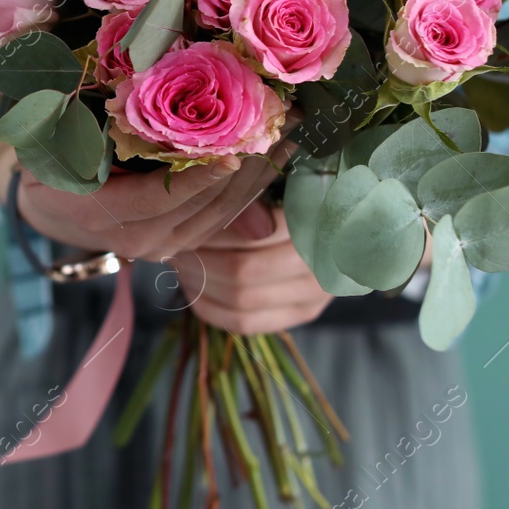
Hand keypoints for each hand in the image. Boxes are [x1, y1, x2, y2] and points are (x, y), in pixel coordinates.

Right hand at [14, 146, 291, 261]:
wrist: (49, 204)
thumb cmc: (55, 162)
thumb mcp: (69, 147)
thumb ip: (113, 140)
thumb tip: (170, 145)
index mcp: (101, 213)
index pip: (159, 196)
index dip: (199, 174)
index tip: (238, 144)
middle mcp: (137, 238)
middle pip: (203, 205)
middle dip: (247, 163)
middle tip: (285, 117)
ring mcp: (162, 246)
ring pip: (222, 213)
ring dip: (260, 175)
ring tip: (292, 132)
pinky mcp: (181, 245)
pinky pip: (222, 219)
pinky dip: (251, 189)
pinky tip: (275, 159)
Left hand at [169, 203, 333, 335]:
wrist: (332, 226)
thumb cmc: (292, 196)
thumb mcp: (275, 185)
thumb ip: (252, 197)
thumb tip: (238, 214)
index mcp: (320, 224)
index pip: (256, 234)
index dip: (215, 231)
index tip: (189, 221)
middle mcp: (324, 264)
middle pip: (243, 271)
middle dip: (201, 259)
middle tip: (177, 245)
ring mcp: (315, 295)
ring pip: (241, 300)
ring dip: (201, 283)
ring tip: (182, 263)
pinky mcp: (302, 314)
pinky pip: (245, 323)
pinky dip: (210, 307)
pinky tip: (195, 288)